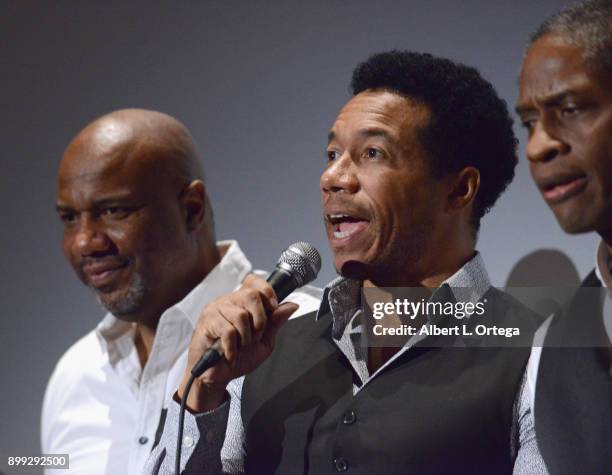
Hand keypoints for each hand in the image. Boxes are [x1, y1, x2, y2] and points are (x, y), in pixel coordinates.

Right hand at [178, 274, 297, 411]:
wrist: (217, 376)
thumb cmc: (238, 357)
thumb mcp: (264, 342)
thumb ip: (275, 323)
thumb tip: (291, 306)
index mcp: (242, 302)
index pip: (254, 281)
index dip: (267, 291)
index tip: (272, 308)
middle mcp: (228, 301)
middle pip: (251, 295)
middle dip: (260, 320)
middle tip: (255, 336)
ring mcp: (216, 310)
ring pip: (241, 315)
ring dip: (245, 338)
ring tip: (239, 347)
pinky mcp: (206, 323)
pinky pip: (228, 331)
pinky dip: (233, 348)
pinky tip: (230, 354)